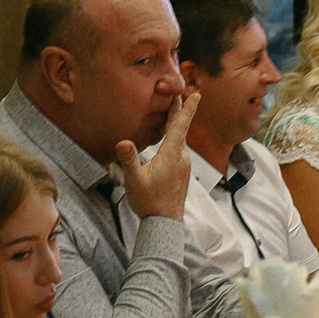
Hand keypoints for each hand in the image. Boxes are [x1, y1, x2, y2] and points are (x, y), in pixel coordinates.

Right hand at [118, 91, 200, 219]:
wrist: (165, 223)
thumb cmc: (149, 201)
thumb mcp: (134, 180)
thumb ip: (129, 160)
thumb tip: (123, 142)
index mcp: (171, 154)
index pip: (180, 126)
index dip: (187, 109)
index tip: (195, 94)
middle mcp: (181, 157)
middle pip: (181, 129)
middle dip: (179, 111)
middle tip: (180, 94)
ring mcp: (183, 165)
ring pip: (181, 140)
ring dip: (177, 125)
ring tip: (172, 113)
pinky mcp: (182, 173)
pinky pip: (180, 150)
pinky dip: (176, 139)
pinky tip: (169, 141)